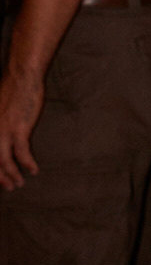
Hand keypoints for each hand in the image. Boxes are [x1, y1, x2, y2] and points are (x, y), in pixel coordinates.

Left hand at [0, 67, 41, 188]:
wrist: (21, 77)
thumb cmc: (11, 90)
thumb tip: (3, 135)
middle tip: (8, 187)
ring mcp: (3, 131)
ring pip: (4, 161)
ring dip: (12, 175)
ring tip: (19, 183)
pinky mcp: (18, 129)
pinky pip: (22, 153)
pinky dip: (27, 163)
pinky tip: (33, 170)